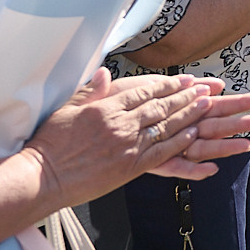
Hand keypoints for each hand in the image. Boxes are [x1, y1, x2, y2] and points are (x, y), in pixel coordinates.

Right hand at [24, 71, 249, 199]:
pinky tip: (192, 134)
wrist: (44, 177)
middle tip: (203, 90)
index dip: (166, 85)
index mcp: (106, 108)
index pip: (143, 92)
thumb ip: (90, 91)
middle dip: (184, 97)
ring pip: (165, 127)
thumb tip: (105, 72)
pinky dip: (179, 142)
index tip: (182, 80)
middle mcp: (121, 125)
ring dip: (188, 115)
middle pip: (160, 107)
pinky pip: (162, 152)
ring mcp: (128, 146)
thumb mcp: (66, 110)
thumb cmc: (50, 144)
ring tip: (206, 106)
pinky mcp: (131, 167)